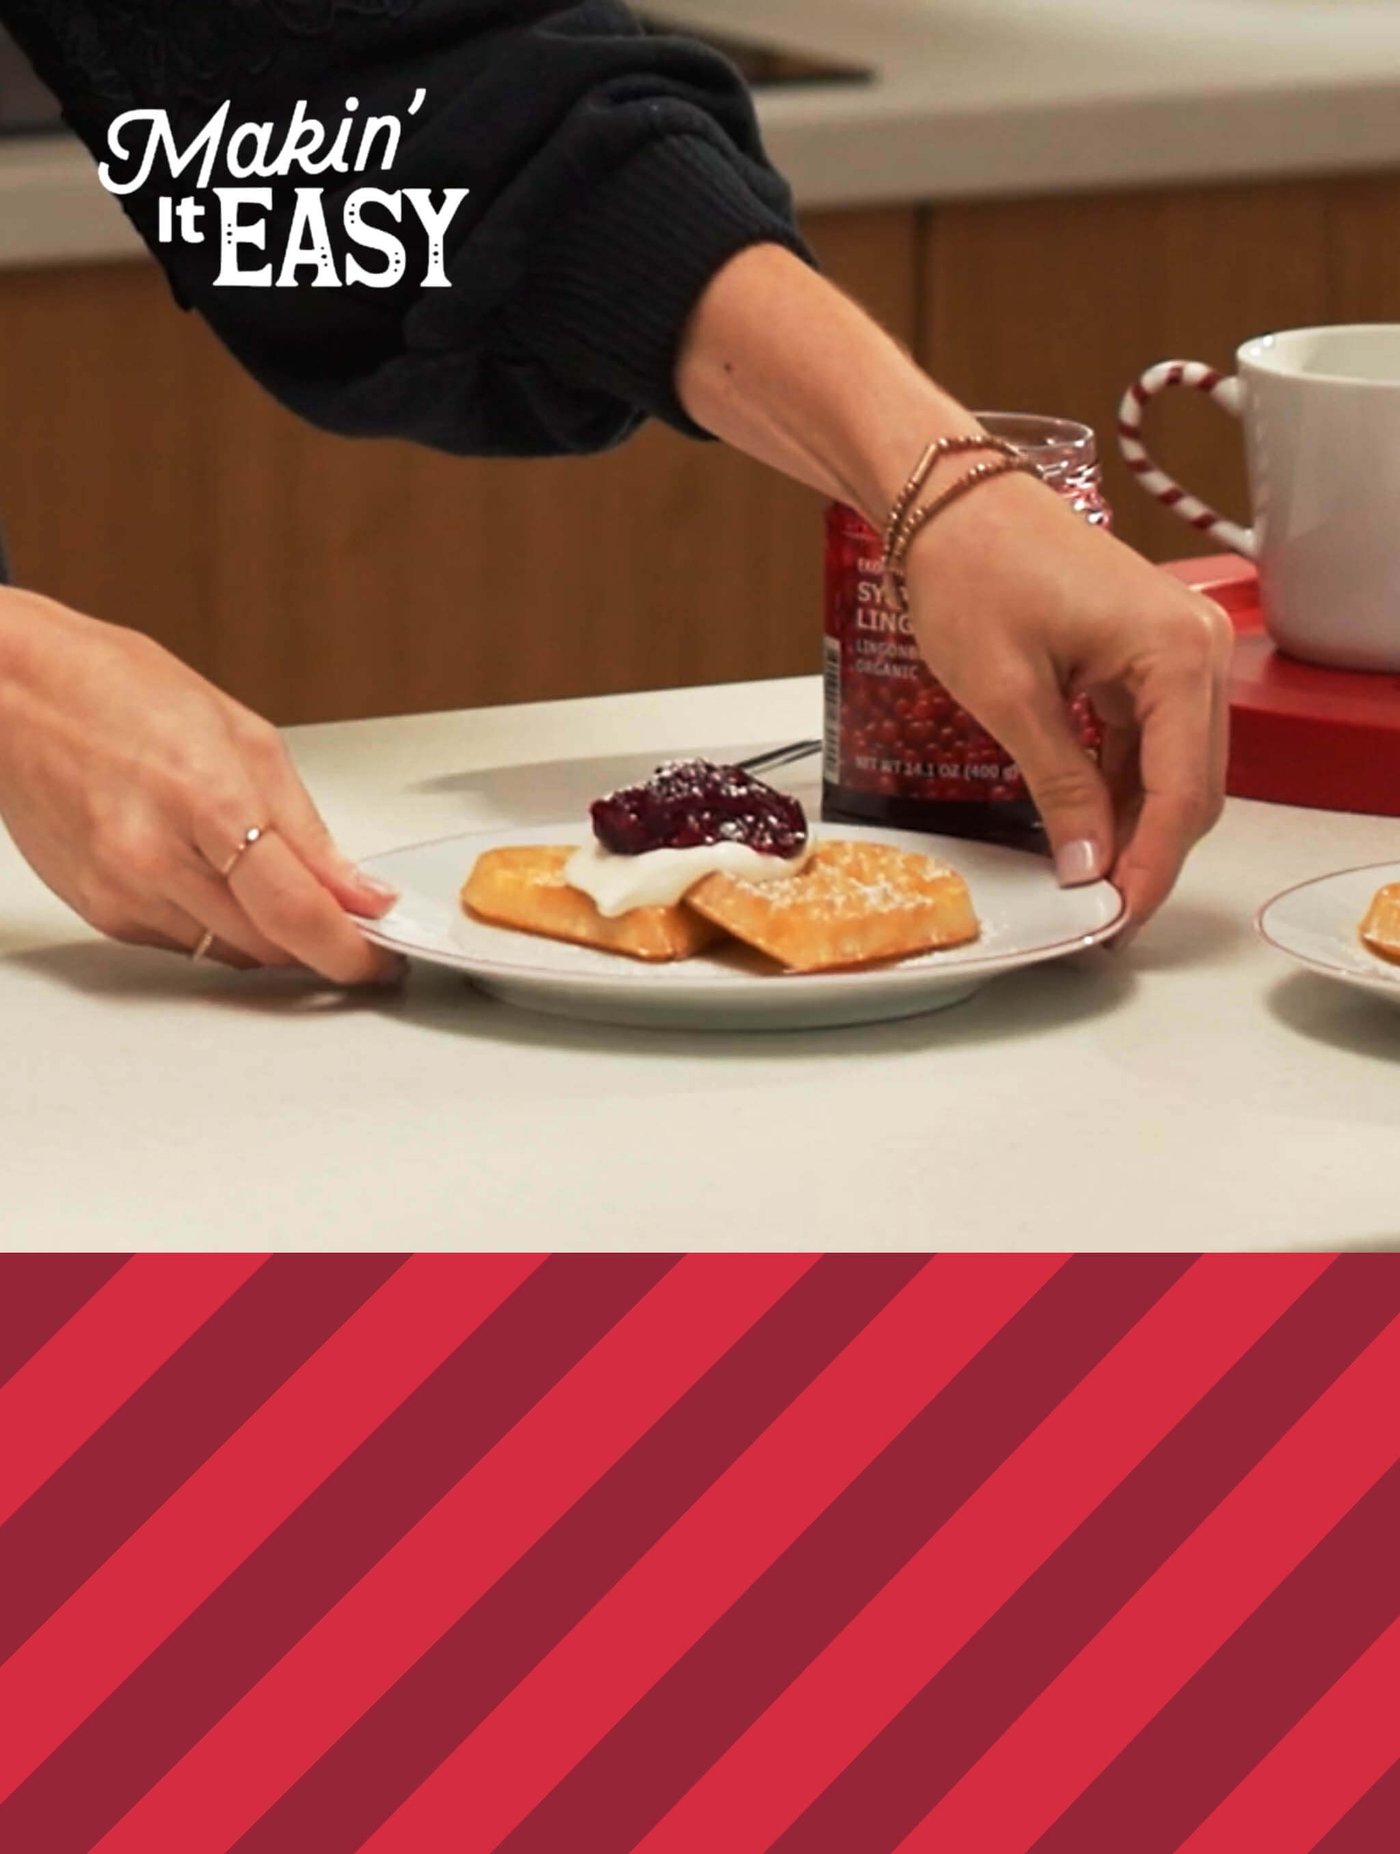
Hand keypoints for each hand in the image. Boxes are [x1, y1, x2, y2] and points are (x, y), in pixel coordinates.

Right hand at [0, 589, 401, 982]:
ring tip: (280, 889)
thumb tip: (358, 890)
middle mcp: (156, 859)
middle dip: (319, 943)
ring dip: (270, 937)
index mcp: (206, 801)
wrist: (13, 691)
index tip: (381, 960)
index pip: (297, 912)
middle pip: (269, 946)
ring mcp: (122, 892)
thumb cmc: (117, 690)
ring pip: (230, 953)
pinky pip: (184, 943)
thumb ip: (307, 829)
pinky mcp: (101, 911)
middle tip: (348, 924)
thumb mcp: (245, 737)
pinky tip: (217, 880)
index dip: (351, 950)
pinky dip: (218, 925)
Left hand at [903, 469, 1232, 924]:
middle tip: (1100, 917)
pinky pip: (1148, 740)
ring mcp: (1176, 649)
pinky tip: (1084, 826)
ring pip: (1173, 770)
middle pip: (1192, 788)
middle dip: (1148, 856)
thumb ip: (1059, 787)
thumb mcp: (1009, 697)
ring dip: (1135, 826)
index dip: (1148, 869)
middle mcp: (1197, 649)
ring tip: (1087, 880)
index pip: (1180, 795)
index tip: (1115, 922)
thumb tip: (1087, 865)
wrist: (947, 499)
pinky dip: (1120, 786)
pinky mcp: (1146, 653)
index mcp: (1177, 656)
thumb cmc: (971, 571)